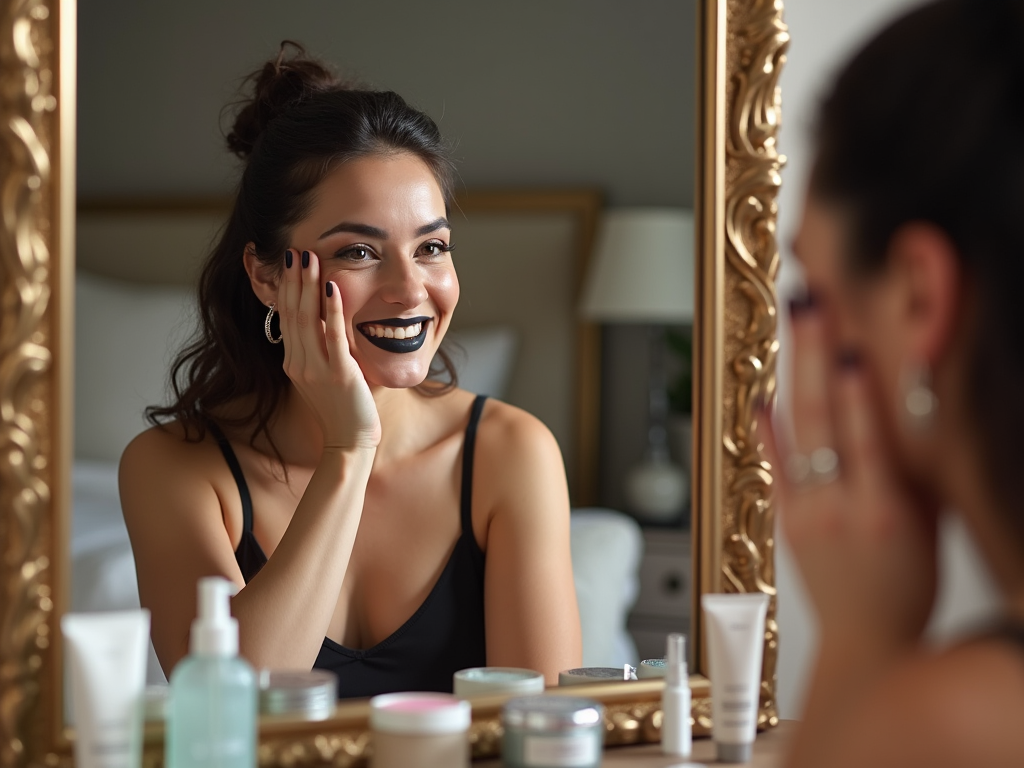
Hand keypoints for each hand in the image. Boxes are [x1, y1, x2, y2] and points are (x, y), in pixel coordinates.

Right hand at [277, 249, 379, 450]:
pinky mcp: (340, 374)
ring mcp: (317, 369)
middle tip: (294, 250)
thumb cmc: (341, 408)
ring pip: (307, 320)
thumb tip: (321, 322)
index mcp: (293, 362)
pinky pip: (333, 337)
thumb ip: (318, 350)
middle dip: (293, 279)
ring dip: (307, 286)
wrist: (348, 442)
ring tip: (308, 258)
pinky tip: (332, 287)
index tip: (288, 262)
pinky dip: (332, 310)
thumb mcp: (321, 375)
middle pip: (292, 313)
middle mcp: (299, 363)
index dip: (286, 288)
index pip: (285, 317)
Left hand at [761, 301, 937, 654]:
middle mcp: (838, 509)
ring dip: (793, 376)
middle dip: (815, 357)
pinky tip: (762, 398)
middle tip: (811, 308)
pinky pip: (776, 468)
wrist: (866, 639)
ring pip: (796, 434)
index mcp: (884, 511)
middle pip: (823, 421)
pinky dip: (769, 432)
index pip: (866, 441)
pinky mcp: (786, 520)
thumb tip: (914, 410)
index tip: (850, 350)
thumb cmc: (907, 584)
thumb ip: (916, 469)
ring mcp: (805, 513)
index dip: (857, 395)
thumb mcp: (928, 525)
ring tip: (793, 328)